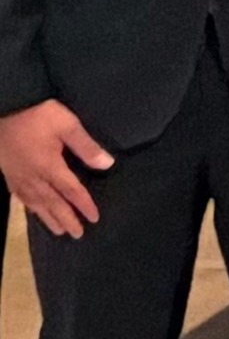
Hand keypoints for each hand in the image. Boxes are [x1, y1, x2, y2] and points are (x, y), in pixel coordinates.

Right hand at [0, 100, 110, 237]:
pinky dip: (27, 205)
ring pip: (34, 201)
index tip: (93, 219)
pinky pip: (18, 194)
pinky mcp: (6, 169)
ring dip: (46, 217)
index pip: (70, 191)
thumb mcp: (68, 125)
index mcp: (49, 166)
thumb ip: (87, 146)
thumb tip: (107, 165)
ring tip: (58, 230)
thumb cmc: (38, 113)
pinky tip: (31, 208)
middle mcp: (32, 175)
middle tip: (76, 234)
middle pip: (51, 202)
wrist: (5, 104)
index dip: (83, 205)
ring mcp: (16, 174)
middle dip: (65, 218)